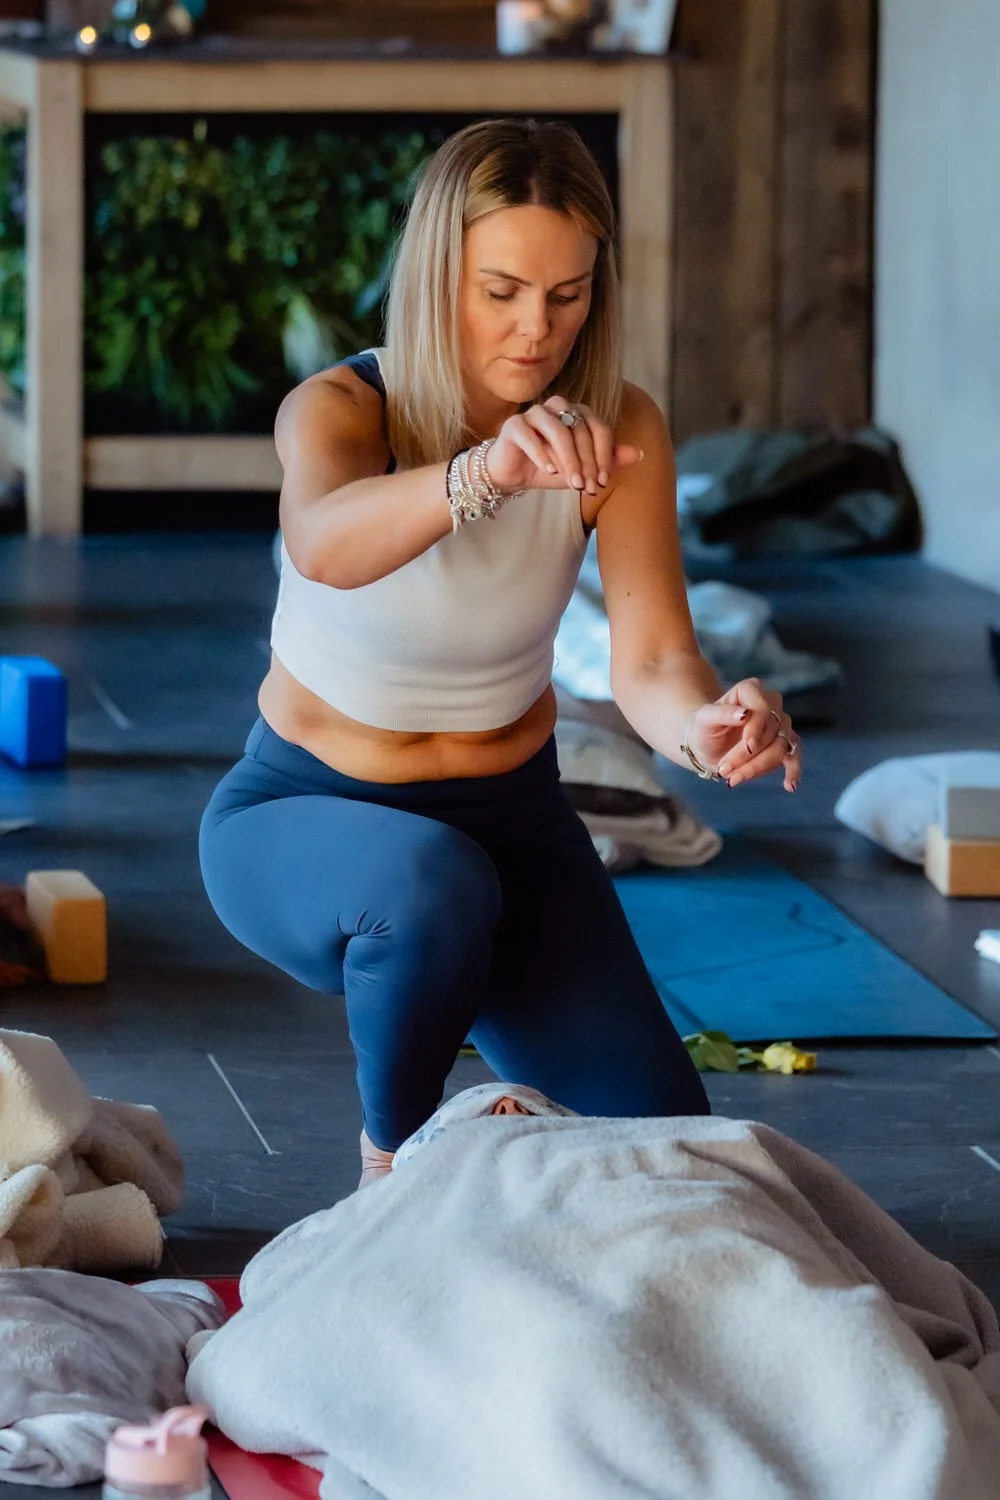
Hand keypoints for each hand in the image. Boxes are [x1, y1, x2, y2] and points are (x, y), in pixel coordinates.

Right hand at [486, 395, 642, 495]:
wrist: (513, 473)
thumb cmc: (550, 468)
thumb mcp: (582, 468)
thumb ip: (607, 459)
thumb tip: (639, 454)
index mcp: (577, 412)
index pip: (599, 427)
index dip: (603, 455)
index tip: (602, 482)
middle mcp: (558, 406)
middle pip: (580, 430)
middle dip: (586, 462)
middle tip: (587, 488)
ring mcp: (535, 413)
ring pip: (558, 430)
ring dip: (568, 459)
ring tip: (572, 483)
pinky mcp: (514, 424)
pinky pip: (530, 436)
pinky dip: (542, 454)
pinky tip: (550, 471)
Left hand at [687, 678, 801, 792]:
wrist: (707, 745)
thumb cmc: (704, 728)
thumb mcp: (704, 719)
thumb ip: (722, 713)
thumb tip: (745, 714)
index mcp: (750, 690)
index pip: (763, 707)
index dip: (757, 728)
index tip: (748, 746)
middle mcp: (770, 703)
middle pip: (771, 731)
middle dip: (747, 755)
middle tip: (723, 770)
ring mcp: (780, 724)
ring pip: (780, 747)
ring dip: (757, 767)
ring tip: (732, 780)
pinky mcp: (784, 744)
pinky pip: (794, 756)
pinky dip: (793, 771)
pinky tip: (789, 786)